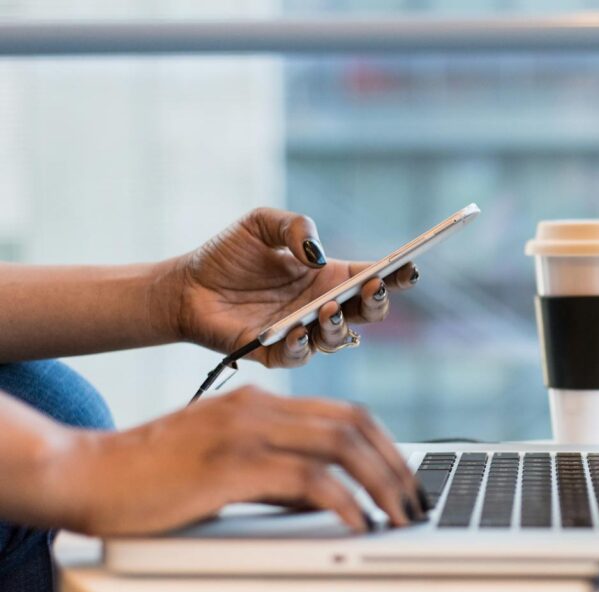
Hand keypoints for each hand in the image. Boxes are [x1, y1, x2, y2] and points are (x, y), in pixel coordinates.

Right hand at [56, 386, 424, 535]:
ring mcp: (245, 431)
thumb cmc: (150, 476)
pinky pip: (307, 479)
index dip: (386, 445)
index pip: (346, 413)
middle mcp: (258, 407)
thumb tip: (327, 498)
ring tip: (399, 516)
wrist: (85, 474)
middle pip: (354, 424)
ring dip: (381, 483)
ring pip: (341, 446)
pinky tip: (358, 523)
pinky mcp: (231, 464)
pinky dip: (343, 501)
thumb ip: (276, 472)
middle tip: (415, 501)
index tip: (406, 479)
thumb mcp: (225, 464)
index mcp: (260, 402)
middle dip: (396, 465)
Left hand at [171, 207, 419, 366]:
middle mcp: (322, 307)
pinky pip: (298, 356)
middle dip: (377, 303)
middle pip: (367, 313)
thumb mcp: (261, 223)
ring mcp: (302, 332)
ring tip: (328, 309)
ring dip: (340, 326)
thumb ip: (294, 226)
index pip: (373, 278)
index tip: (409, 267)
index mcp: (329, 277)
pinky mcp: (274, 353)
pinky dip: (302, 345)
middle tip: (372, 288)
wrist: (185, 286)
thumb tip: (317, 254)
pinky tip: (297, 330)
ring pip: (339, 340)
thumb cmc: (228, 255)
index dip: (396, 275)